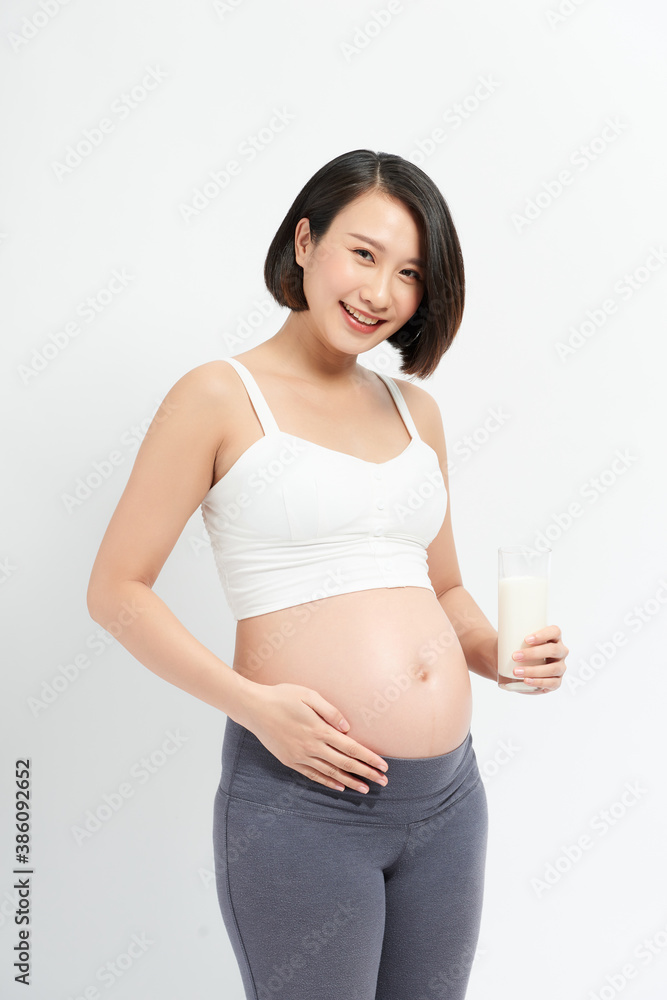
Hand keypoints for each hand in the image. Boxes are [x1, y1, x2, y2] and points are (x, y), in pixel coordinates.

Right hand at [241, 681, 389, 792]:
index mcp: (319, 730)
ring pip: (330, 773)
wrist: (254, 708)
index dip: (369, 758)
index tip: (383, 766)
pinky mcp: (290, 761)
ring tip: (365, 789)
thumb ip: (330, 712)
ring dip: (350, 782)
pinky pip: (313, 775)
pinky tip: (339, 787)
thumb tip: (348, 728)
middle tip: (383, 782)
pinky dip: (327, 782)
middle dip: (366, 773)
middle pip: (345, 764)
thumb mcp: (308, 695)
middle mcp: (311, 747)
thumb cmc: (282, 696)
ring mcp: (300, 756)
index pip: (351, 748)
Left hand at [511, 625, 568, 692]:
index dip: (543, 634)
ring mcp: (560, 667)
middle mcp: (560, 651)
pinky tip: (526, 680)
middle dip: (533, 653)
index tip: (526, 639)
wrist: (511, 665)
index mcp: (554, 637)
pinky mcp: (556, 681)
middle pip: (553, 650)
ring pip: (553, 668)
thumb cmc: (514, 648)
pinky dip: (539, 682)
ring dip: (534, 670)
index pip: (554, 631)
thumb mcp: (513, 638)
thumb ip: (511, 633)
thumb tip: (502, 629)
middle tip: (515, 656)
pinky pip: (552, 683)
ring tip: (516, 672)